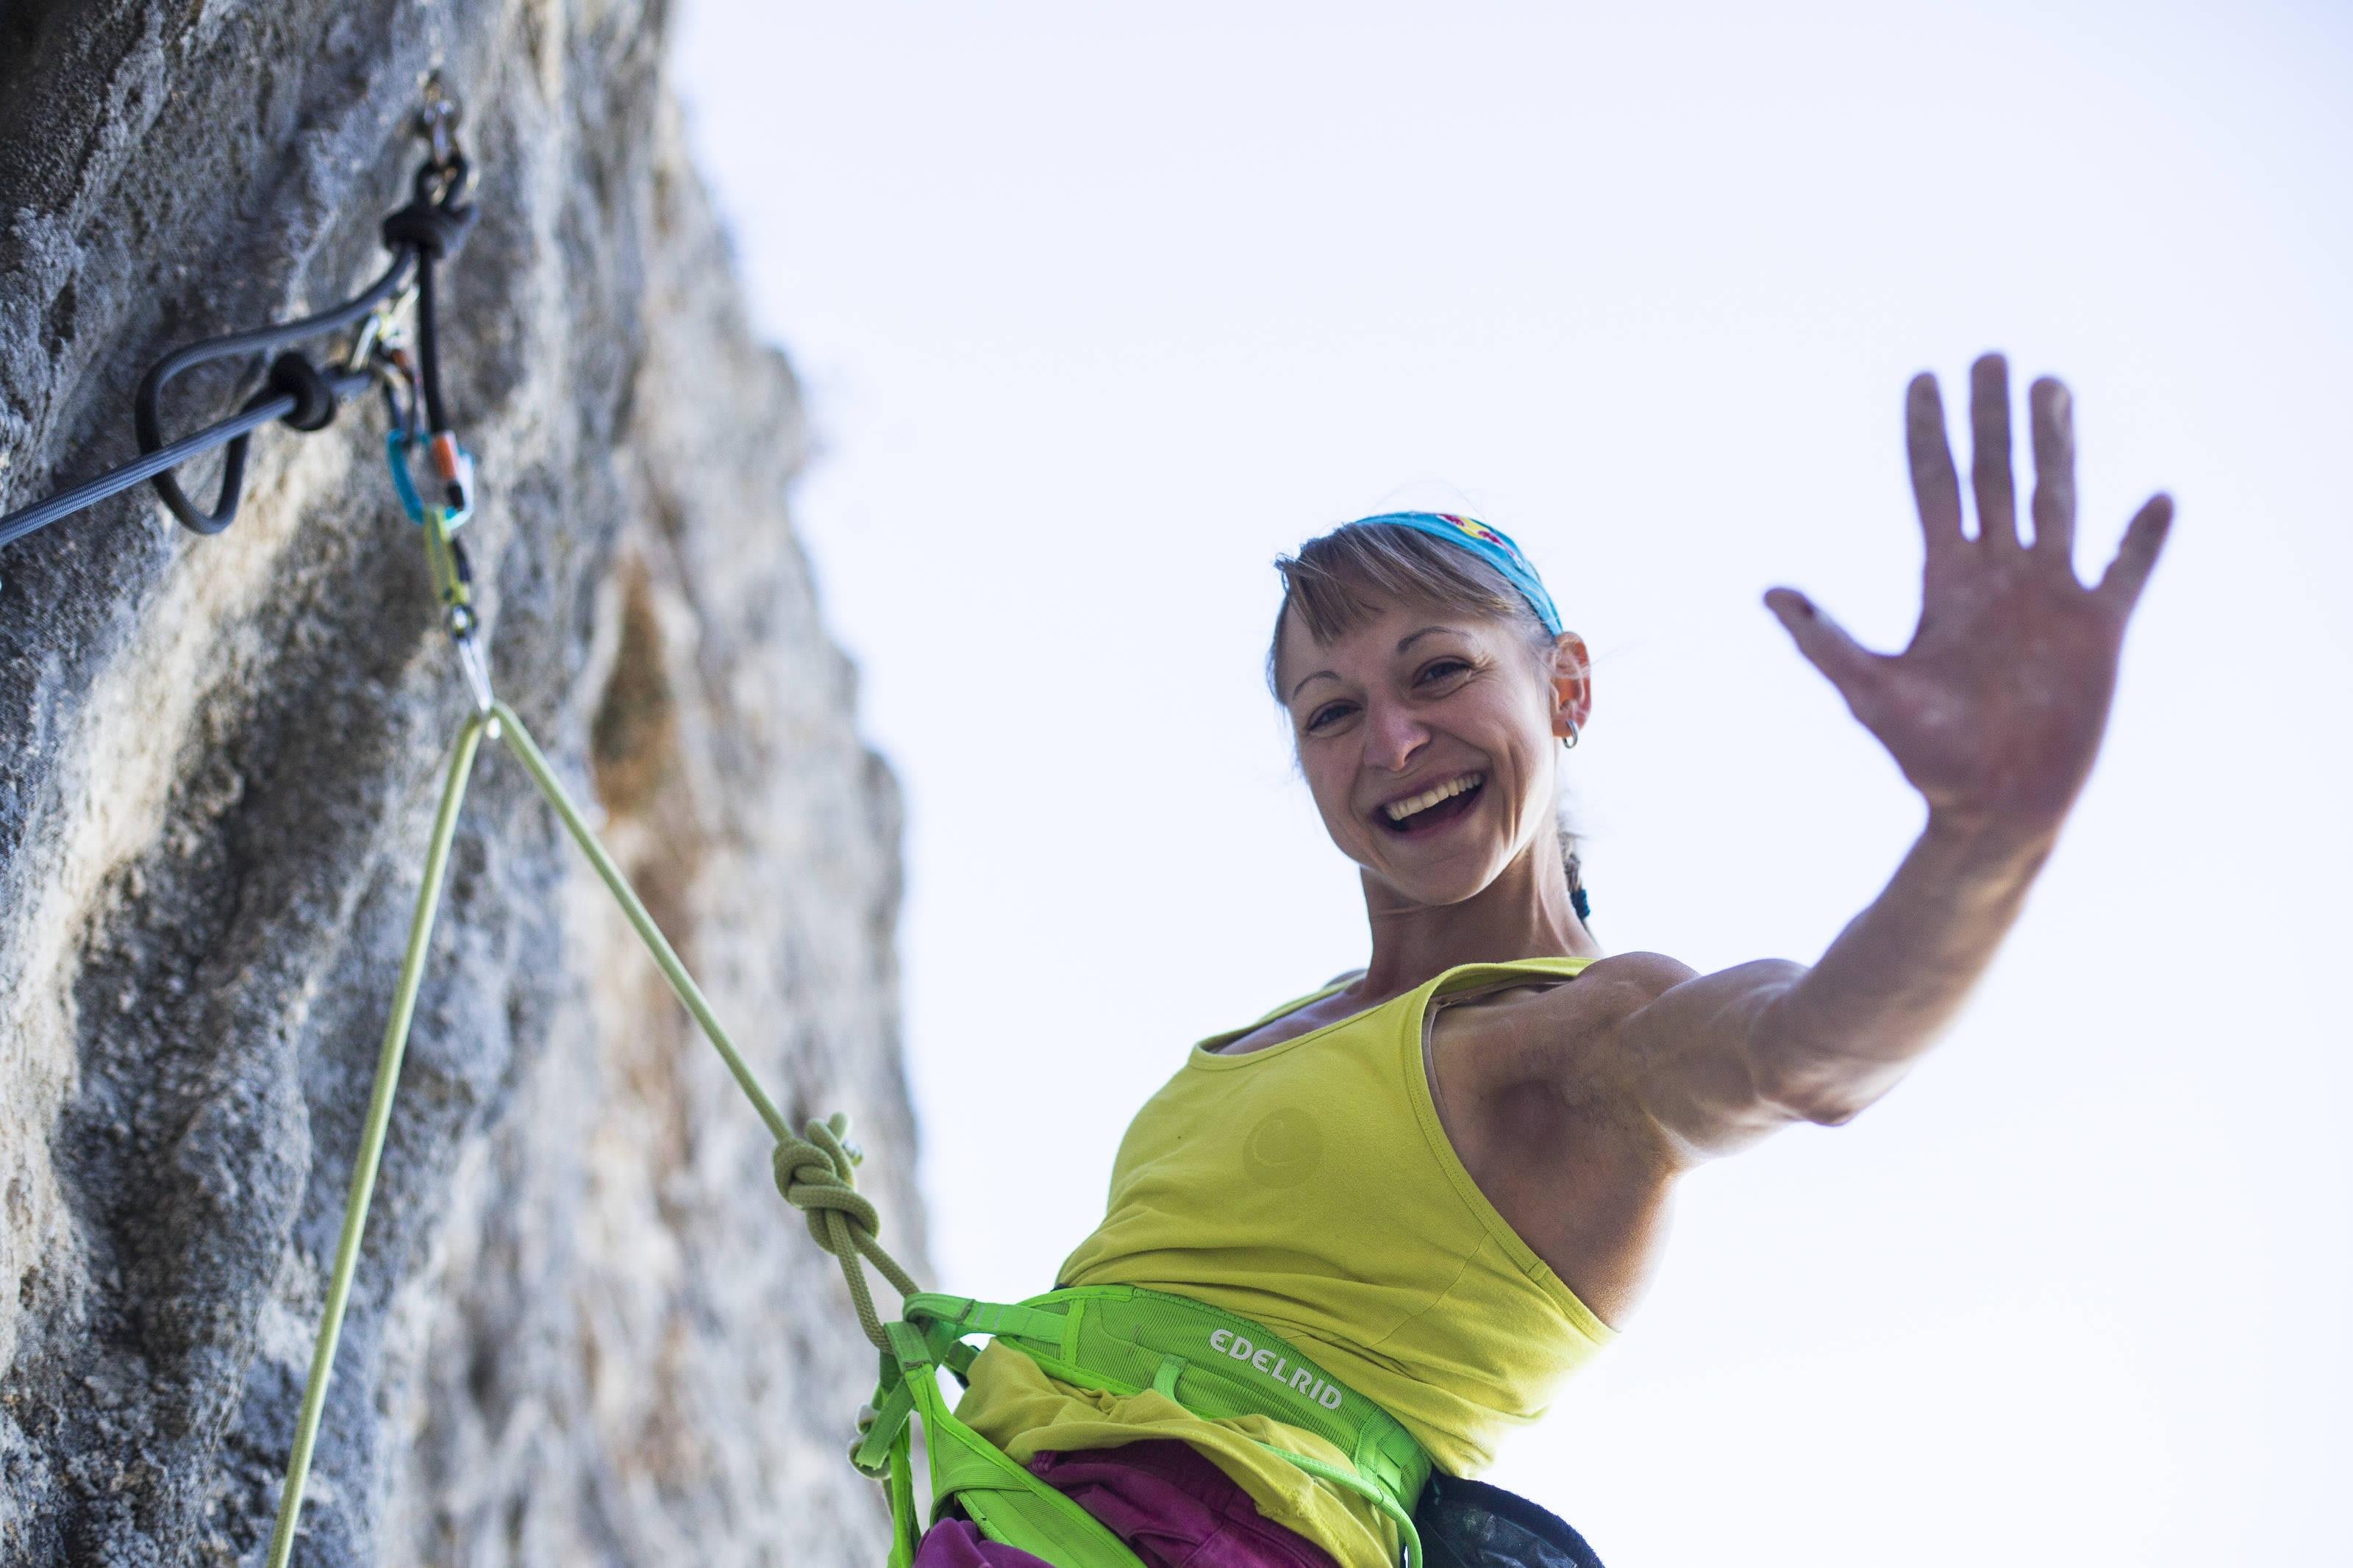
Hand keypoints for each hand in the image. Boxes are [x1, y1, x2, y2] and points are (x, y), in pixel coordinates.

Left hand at [1766, 354, 2172, 837]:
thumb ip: (1825, 641)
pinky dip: (2141, 538)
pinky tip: (2154, 498)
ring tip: (2051, 385)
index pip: (1935, 489)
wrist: (1990, 807)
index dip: (1928, 435)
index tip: (1923, 378)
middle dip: (1991, 418)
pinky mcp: (2096, 630)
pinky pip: (2125, 571)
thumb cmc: (1926, 757)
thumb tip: (1769, 594)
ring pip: (2054, 500)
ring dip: (2054, 444)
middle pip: (1994, 476)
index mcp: (1945, 583)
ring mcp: (2049, 597)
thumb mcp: (1868, 692)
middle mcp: (1997, 577)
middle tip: (1989, 356)